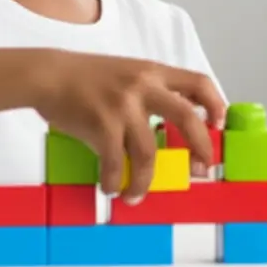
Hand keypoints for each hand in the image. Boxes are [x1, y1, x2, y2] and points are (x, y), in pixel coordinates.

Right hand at [31, 51, 226, 199]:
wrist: (49, 74)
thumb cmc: (86, 77)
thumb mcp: (127, 72)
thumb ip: (150, 90)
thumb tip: (172, 124)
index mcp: (153, 72)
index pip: (198, 82)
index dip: (215, 104)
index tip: (218, 125)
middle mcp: (144, 85)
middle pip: (187, 118)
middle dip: (200, 147)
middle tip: (201, 169)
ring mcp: (124, 105)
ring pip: (149, 153)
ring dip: (145, 181)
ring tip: (136, 195)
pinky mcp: (102, 124)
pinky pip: (116, 163)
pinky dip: (115, 181)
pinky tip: (111, 187)